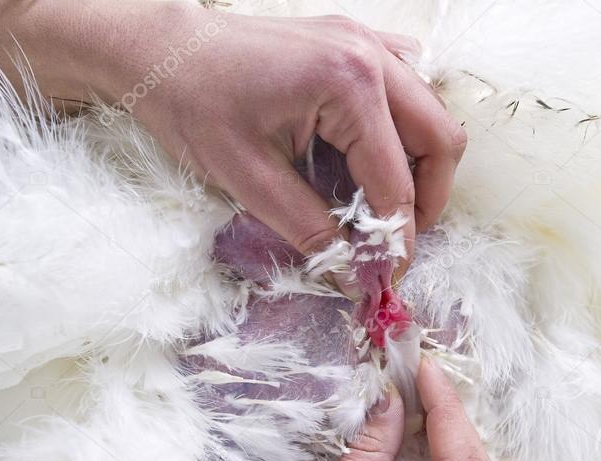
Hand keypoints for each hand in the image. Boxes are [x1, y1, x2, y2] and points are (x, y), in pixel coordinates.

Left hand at [0, 0, 467, 267]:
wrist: (161, 50)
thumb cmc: (193, 104)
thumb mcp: (247, 178)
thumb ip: (308, 227)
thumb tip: (352, 270)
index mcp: (349, 85)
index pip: (396, 180)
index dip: (395, 237)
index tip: (386, 277)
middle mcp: (372, 57)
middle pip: (440, 140)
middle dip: (425, 200)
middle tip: (392, 240)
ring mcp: (367, 42)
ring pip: (430, 114)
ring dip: (418, 165)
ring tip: (380, 206)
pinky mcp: (355, 43)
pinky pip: (408, 87)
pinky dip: (403, 128)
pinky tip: (373, 154)